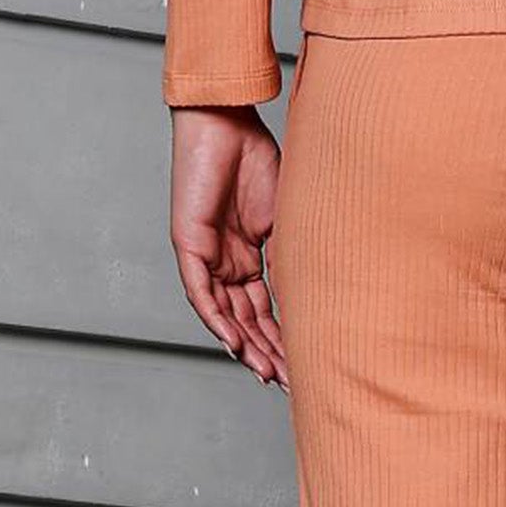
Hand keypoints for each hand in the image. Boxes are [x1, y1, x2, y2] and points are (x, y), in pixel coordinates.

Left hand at [168, 104, 288, 388]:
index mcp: (251, 257)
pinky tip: (234, 342)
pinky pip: (200, 291)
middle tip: (290, 382)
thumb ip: (292, 257)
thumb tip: (316, 296)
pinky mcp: (189, 244)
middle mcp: (227, 263)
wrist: (228, 124)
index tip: (305, 366)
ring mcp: (207, 256)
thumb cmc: (259, 159)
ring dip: (245, 345)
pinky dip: (216, 318)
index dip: (284, 339)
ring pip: (224, 314)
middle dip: (269, 353)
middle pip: (247, 319)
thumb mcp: (286, 220)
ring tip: (266, 372)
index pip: (267, 310)